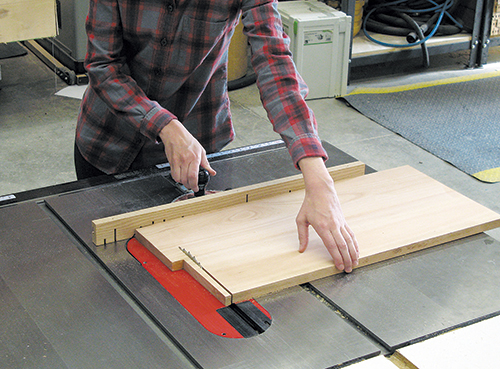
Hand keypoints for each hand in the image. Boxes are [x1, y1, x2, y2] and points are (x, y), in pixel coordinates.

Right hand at [158, 119, 215, 191]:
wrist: (174, 134)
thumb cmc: (188, 140)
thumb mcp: (201, 150)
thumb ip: (206, 163)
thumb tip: (212, 172)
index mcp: (194, 157)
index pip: (193, 175)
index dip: (194, 185)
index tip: (196, 188)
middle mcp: (185, 160)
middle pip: (185, 179)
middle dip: (189, 186)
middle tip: (192, 186)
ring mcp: (177, 161)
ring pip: (178, 178)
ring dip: (183, 183)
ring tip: (186, 182)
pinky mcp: (171, 162)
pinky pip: (173, 175)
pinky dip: (177, 178)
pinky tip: (180, 177)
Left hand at [296, 157, 358, 271]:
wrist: (321, 189)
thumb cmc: (309, 204)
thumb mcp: (301, 219)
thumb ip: (302, 236)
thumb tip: (301, 249)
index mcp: (322, 226)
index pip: (331, 245)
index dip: (337, 257)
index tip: (339, 266)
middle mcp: (333, 225)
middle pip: (342, 245)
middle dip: (347, 259)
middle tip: (348, 270)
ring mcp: (340, 223)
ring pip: (349, 241)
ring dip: (353, 253)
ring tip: (355, 263)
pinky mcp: (343, 221)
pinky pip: (351, 234)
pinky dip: (355, 244)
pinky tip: (356, 251)